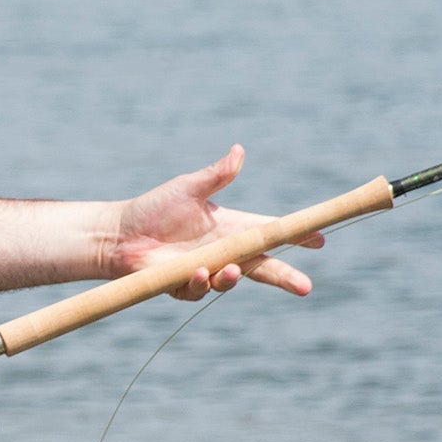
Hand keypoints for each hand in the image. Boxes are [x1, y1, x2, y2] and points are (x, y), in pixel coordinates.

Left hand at [111, 145, 320, 301]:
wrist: (120, 233)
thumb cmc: (154, 208)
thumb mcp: (188, 188)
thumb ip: (216, 174)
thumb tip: (239, 151)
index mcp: (230, 227)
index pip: (270, 231)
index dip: (295, 235)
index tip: (320, 239)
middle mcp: (223, 251)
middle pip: (262, 266)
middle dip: (285, 276)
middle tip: (305, 287)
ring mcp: (206, 270)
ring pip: (231, 280)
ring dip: (233, 278)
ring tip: (230, 270)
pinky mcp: (184, 285)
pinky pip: (199, 290)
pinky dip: (199, 282)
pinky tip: (195, 273)